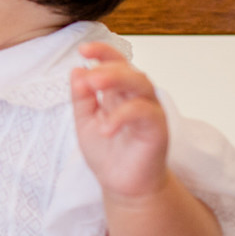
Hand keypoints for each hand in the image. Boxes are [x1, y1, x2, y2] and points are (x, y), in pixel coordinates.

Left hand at [71, 42, 168, 200]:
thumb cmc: (107, 153)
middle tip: (88, 75)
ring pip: (142, 84)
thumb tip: (76, 71)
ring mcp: (149, 111)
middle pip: (129, 70)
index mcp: (118, 92)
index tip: (83, 50)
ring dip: (117, 80)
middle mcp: (136, 97)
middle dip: (108, 67)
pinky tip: (105, 127)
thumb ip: (81, 98)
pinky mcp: (158, 129)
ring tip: (93, 86)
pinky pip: (145, 113)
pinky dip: (123, 115)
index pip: (114, 63)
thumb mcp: (85, 122)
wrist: (122, 185)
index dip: (102, 52)